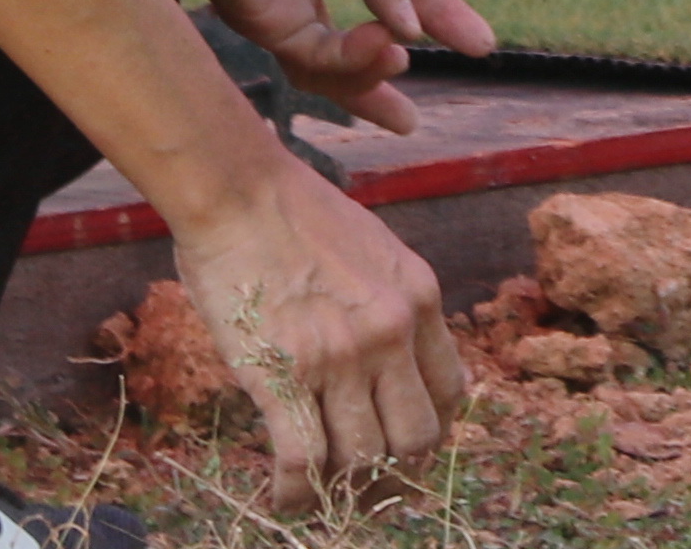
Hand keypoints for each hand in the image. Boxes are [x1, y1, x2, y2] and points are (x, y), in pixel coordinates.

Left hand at [165, 0, 495, 134]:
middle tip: (410, 122)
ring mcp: (290, 10)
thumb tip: (412, 27)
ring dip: (373, 69)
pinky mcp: (264, 26)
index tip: (480, 43)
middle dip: (382, 81)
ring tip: (401, 59)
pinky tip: (380, 47)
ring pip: (335, 66)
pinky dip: (352, 60)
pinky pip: (315, 58)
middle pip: (363, 44)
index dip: (441, 15)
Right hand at [165, 139, 464, 494]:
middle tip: (366, 482)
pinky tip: (284, 499)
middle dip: (395, 470)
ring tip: (322, 491)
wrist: (240, 191)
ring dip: (343, 485)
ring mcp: (342, 358)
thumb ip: (388, 303)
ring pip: (365, 458)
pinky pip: (304, 462)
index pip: (451, 391)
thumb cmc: (293, 213)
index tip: (403, 445)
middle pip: (417, 438)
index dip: (429, 429)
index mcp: (419, 298)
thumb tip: (388, 358)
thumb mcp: (372, 249)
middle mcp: (392, 332)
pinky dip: (296, 494)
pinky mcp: (287, 377)